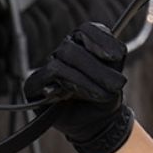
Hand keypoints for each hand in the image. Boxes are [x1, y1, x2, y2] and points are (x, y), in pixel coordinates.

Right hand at [23, 21, 135, 152]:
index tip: (117, 55)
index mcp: (83, 44)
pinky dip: (70, 84)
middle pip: (73, 47)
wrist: (97, 122)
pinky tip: (79, 95)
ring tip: (104, 94)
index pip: (87, 29)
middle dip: (97, 67)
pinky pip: (49, 76)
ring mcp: (48, 67)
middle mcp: (64, 52)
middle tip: (117, 84)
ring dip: (87, 79)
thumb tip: (115, 52)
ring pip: (62, 61)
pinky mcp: (35, 85)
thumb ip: (114, 60)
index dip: (101, 40)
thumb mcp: (116, 75)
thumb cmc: (106, 94)